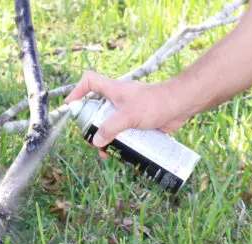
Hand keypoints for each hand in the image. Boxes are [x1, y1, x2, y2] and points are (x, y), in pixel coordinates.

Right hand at [64, 72, 191, 156]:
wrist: (181, 105)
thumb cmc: (155, 103)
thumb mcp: (128, 116)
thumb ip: (111, 129)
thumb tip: (97, 142)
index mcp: (113, 91)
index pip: (89, 82)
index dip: (77, 91)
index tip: (70, 106)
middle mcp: (118, 100)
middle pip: (96, 111)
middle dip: (91, 128)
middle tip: (91, 141)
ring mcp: (128, 111)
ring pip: (110, 125)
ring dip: (106, 139)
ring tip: (106, 153)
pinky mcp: (137, 122)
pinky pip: (123, 133)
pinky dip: (120, 143)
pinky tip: (121, 153)